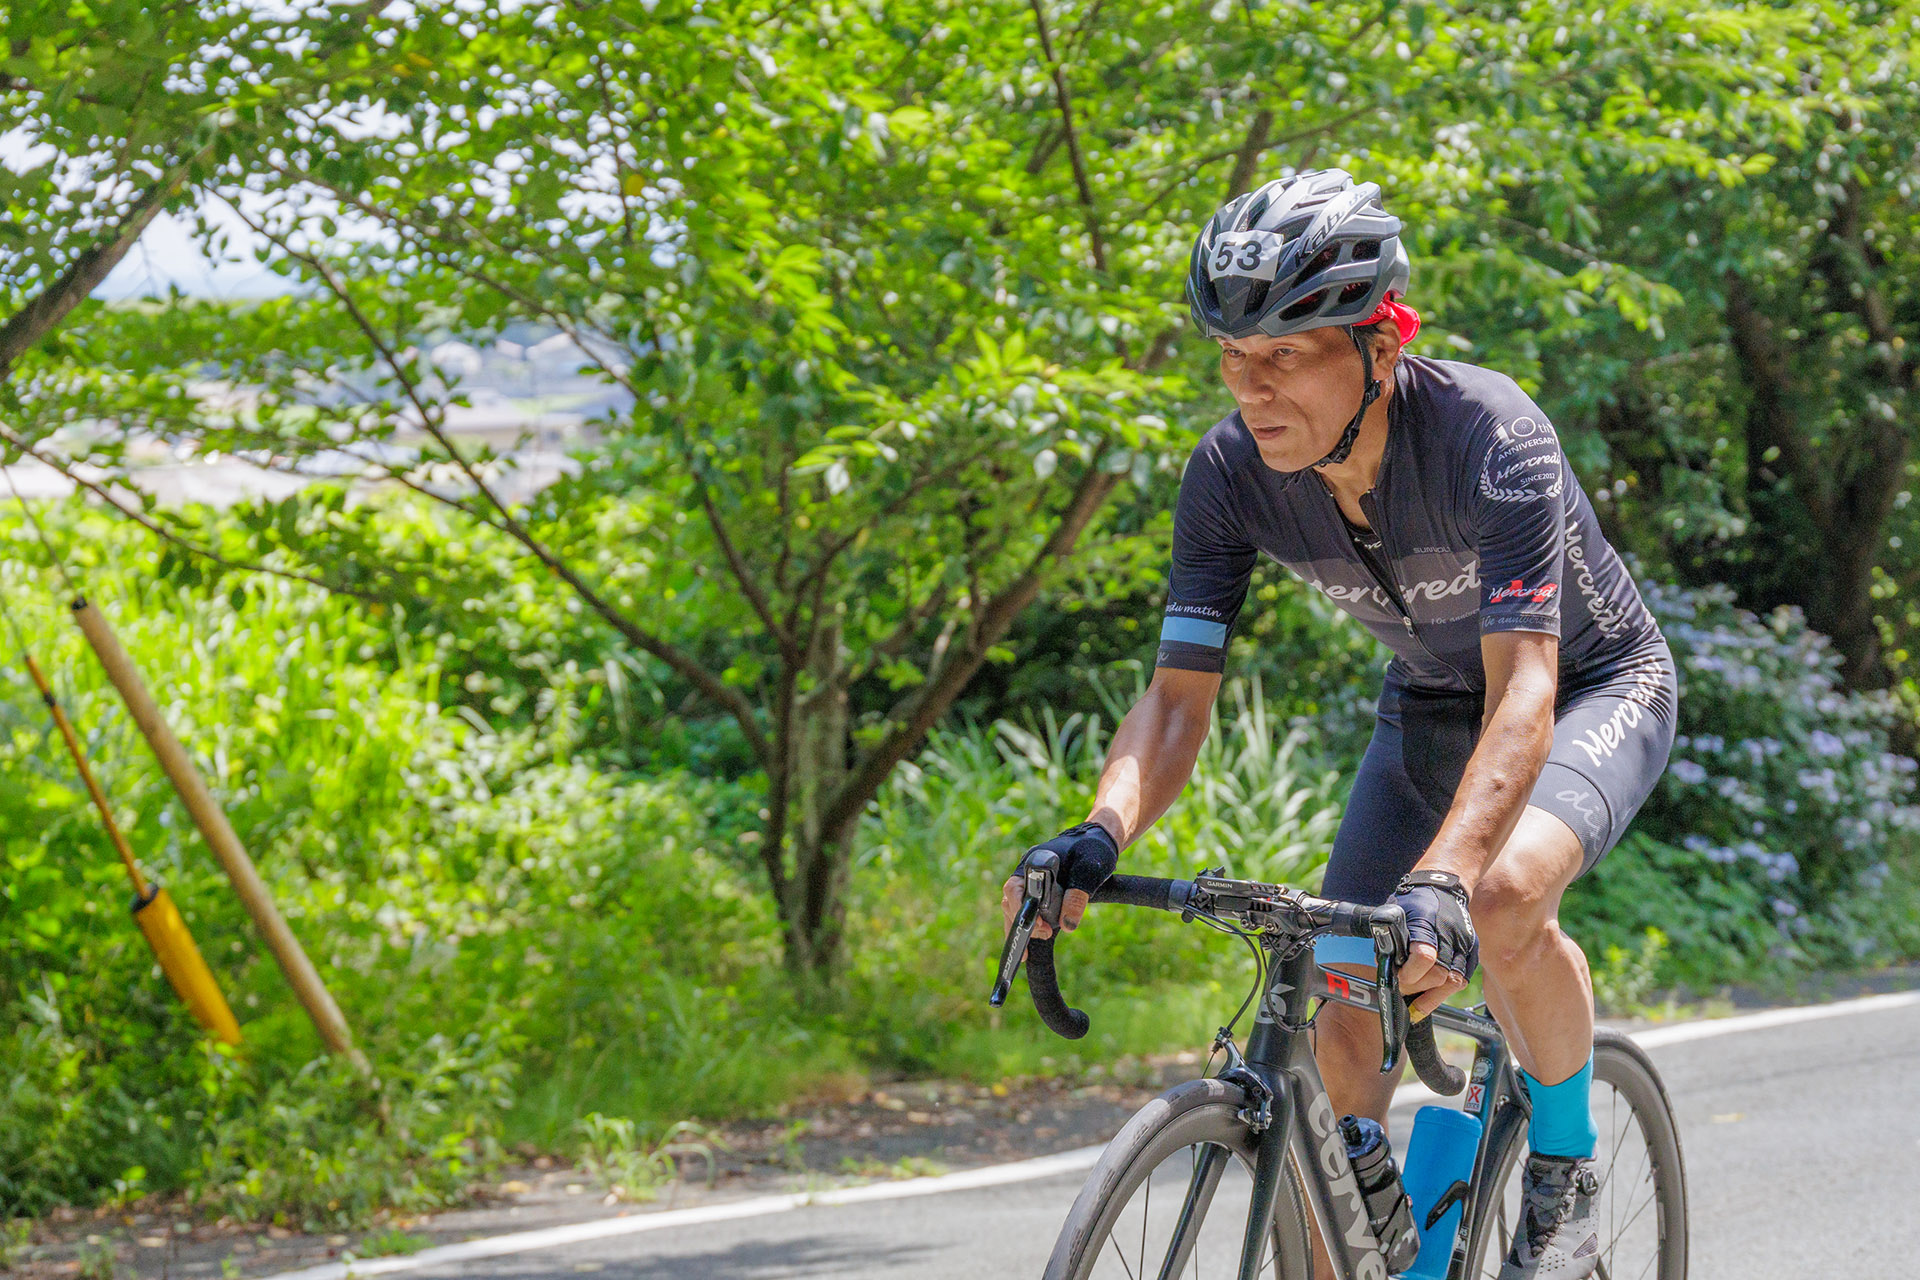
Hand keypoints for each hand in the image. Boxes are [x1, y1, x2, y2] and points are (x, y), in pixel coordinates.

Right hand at [999, 820, 1120, 945]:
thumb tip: (1067, 926)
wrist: (1099, 842)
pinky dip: (1027, 931)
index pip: (1014, 887)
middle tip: (1045, 933)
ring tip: (1042, 940)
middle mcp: (1026, 874)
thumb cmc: (1093, 850)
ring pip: (1014, 911)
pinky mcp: (1039, 896)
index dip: (1020, 908)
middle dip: (1023, 923)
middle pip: (1011, 902)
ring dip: (1024, 929)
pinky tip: (1029, 952)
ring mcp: (1031, 885)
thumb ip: (1078, 895)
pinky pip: (1025, 915)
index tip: (1037, 923)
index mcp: (1033, 862)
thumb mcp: (1090, 870)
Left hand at [1390, 875, 1477, 1020]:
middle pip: (1440, 975)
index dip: (1410, 974)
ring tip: (1416, 1004)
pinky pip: (1462, 978)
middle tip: (1404, 991)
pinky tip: (1431, 994)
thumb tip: (1386, 970)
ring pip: (1454, 981)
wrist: (1443, 885)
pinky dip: (1445, 990)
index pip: (1424, 957)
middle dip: (1418, 989)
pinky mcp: (1473, 950)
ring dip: (1433, 997)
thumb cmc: (1414, 901)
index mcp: (1426, 923)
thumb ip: (1389, 941)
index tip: (1399, 978)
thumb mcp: (1394, 914)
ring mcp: (1464, 942)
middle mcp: (1449, 934)